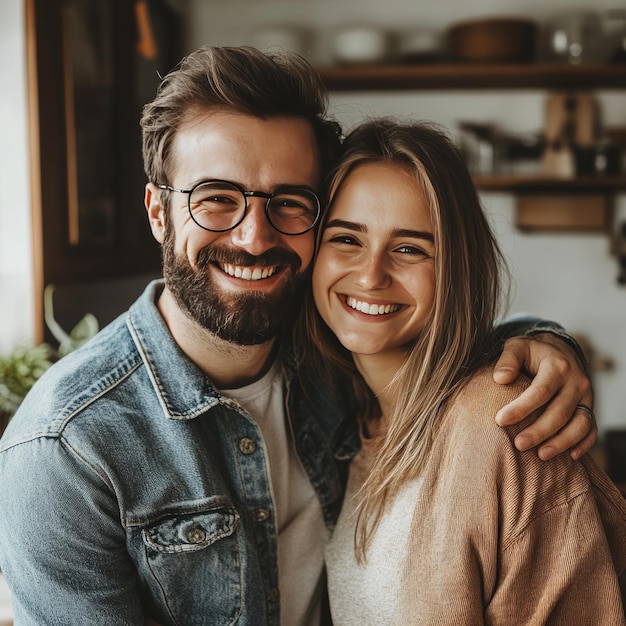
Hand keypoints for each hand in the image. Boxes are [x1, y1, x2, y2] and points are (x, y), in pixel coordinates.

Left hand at [492, 333, 594, 460]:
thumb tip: (500, 379)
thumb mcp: (517, 346)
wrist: (559, 350)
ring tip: (541, 456)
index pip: (540, 391)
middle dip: (539, 431)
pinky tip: (570, 457)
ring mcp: (586, 397)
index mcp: (557, 366)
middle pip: (560, 412)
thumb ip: (508, 360)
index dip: (521, 408)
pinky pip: (591, 429)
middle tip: (518, 445)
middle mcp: (576, 382)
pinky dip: (583, 444)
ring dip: (561, 442)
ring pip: (579, 424)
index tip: (500, 420)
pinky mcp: (589, 408)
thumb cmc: (532, 351)